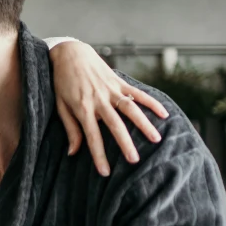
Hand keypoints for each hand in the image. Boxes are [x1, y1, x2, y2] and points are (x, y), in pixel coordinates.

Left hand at [49, 40, 168, 176]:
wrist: (70, 54)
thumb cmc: (62, 83)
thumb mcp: (61, 106)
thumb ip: (70, 129)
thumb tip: (73, 153)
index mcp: (83, 108)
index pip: (92, 136)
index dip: (98, 155)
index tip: (105, 172)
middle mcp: (99, 99)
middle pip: (115, 124)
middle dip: (125, 143)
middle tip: (135, 160)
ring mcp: (111, 89)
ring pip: (130, 108)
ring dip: (144, 124)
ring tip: (156, 139)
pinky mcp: (119, 81)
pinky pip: (138, 92)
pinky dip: (151, 102)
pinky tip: (163, 114)